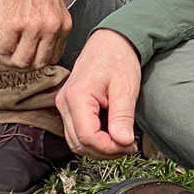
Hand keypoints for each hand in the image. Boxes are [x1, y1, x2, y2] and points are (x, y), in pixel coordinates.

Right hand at [0, 0, 71, 69]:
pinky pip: (2, 48)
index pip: (52, 58)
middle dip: (20, 61)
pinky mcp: (12, 23)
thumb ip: (51, 28)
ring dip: (7, 55)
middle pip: (37, 64)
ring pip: (20, 61)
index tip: (24, 49)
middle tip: (10, 48)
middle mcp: (52, 28)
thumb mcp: (53, 6)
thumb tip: (38, 52)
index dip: (35, 58)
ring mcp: (33, 27)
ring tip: (3, 39)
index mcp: (64, 25)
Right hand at [56, 28, 142, 158]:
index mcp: (77, 97)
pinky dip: (95, 139)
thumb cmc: (118, 59)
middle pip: (79, 144)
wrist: (110, 41)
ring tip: (123, 141)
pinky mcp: (69, 107)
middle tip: (129, 146)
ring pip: (76, 142)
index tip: (130, 145)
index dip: (109, 148)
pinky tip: (113, 132)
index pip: (87, 137)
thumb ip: (122, 117)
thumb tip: (123, 142)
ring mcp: (64, 106)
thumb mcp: (126, 88)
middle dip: (105, 151)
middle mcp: (64, 103)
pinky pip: (77, 132)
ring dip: (100, 148)